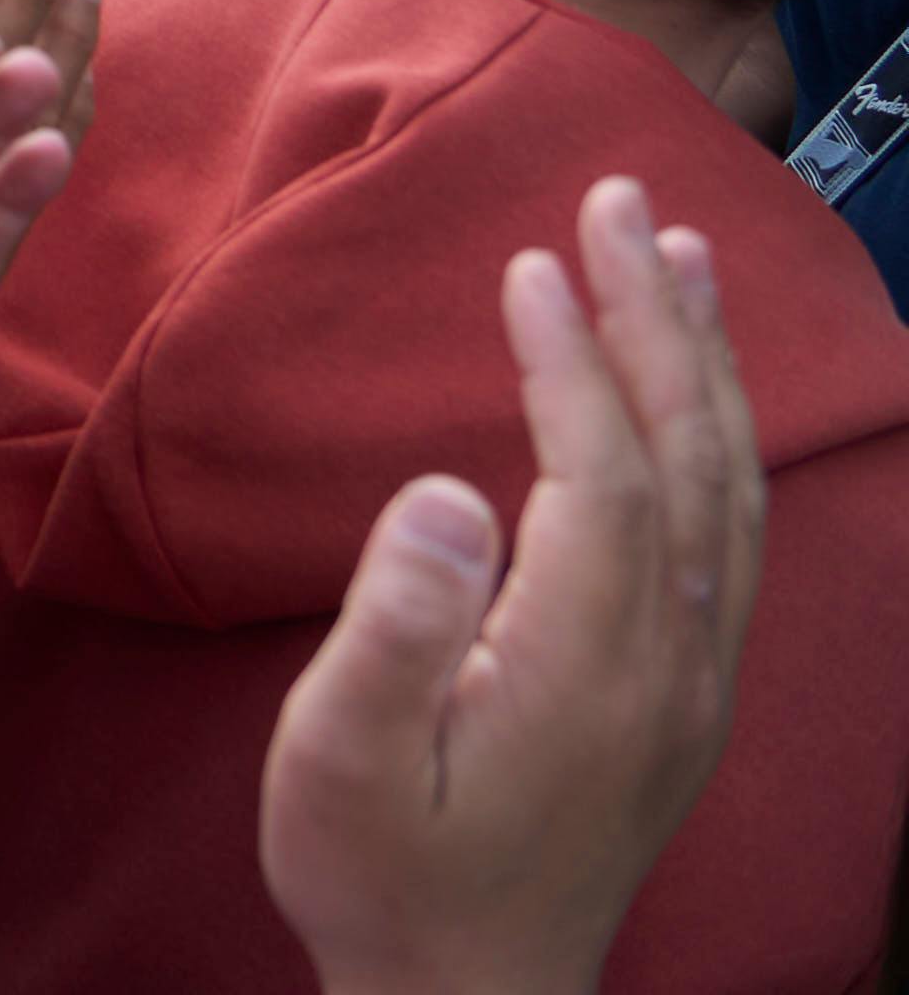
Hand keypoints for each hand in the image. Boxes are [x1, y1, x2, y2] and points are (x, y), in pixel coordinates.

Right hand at [260, 180, 762, 994]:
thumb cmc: (379, 872)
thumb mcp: (341, 756)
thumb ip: (397, 625)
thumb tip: (449, 493)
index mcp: (584, 665)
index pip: (600, 473)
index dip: (570, 360)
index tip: (529, 263)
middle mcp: (666, 663)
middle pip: (685, 459)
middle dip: (657, 320)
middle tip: (623, 196)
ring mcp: (689, 681)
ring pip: (725, 491)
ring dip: (702, 365)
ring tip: (677, 256)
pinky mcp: (685, 696)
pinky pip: (728, 537)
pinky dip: (714, 439)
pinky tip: (690, 396)